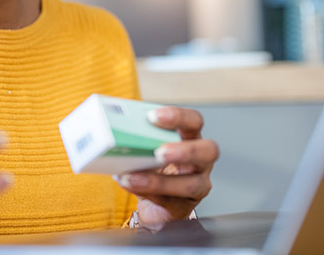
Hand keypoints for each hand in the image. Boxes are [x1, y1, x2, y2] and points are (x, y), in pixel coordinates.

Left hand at [114, 106, 218, 229]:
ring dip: (160, 181)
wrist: (155, 204)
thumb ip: (141, 139)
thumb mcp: (150, 149)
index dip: (178, 117)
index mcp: (191, 138)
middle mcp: (201, 161)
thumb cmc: (154, 169)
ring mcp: (198, 185)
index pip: (194, 121)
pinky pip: (170, 202)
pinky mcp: (184, 207)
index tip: (153, 116)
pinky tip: (129, 185)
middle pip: (209, 151)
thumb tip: (115, 131)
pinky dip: (147, 193)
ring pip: (191, 184)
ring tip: (133, 176)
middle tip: (160, 152)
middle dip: (185, 151)